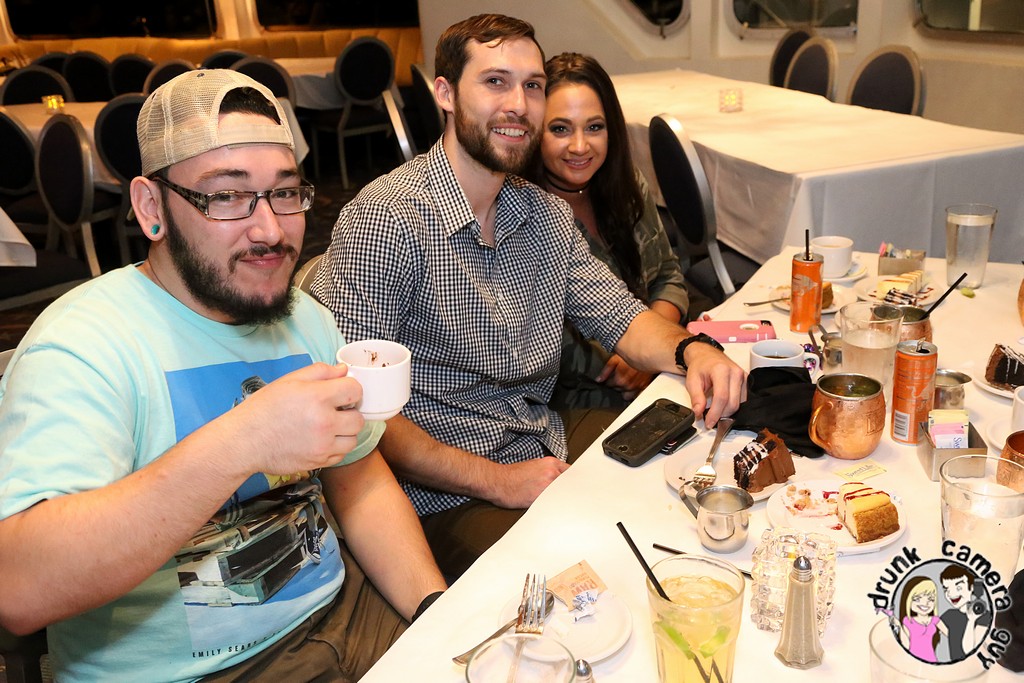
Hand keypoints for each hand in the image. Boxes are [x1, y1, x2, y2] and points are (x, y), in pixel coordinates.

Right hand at [220, 363, 367, 475]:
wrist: (244, 441)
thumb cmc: (264, 408)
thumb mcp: (289, 381)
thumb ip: (320, 372)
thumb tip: (344, 370)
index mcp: (318, 398)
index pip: (355, 390)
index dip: (351, 389)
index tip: (342, 392)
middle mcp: (325, 424)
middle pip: (359, 419)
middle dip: (350, 413)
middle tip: (335, 410)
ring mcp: (322, 447)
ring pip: (353, 440)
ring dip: (345, 432)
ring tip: (328, 426)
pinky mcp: (318, 463)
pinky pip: (340, 456)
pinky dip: (335, 448)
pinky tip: (320, 440)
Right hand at [486, 456, 568, 507]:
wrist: (498, 481)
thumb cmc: (513, 474)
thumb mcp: (534, 464)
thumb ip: (550, 470)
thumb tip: (560, 478)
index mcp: (551, 463)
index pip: (572, 472)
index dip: (575, 481)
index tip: (576, 488)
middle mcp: (551, 473)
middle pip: (571, 485)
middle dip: (572, 492)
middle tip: (575, 500)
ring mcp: (547, 486)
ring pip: (564, 495)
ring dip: (564, 501)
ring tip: (566, 507)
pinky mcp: (541, 499)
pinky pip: (554, 504)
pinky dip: (555, 508)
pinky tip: (555, 511)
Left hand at [596, 354, 653, 400]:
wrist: (646, 352)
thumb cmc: (631, 354)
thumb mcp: (614, 360)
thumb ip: (605, 371)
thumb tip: (598, 380)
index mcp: (620, 380)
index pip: (610, 385)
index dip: (610, 379)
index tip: (612, 375)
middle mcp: (629, 386)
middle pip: (618, 390)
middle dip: (618, 384)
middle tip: (620, 375)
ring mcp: (637, 388)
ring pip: (627, 396)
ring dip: (625, 390)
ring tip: (626, 381)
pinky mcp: (645, 386)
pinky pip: (637, 395)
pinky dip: (635, 392)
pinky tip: (634, 385)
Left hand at [682, 342, 745, 425]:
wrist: (707, 355)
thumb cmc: (700, 366)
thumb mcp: (692, 381)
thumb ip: (696, 398)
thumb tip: (698, 413)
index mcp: (721, 370)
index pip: (721, 397)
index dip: (715, 413)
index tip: (708, 423)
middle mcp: (735, 373)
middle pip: (732, 403)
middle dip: (721, 415)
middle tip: (709, 419)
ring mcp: (743, 377)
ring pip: (739, 404)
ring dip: (727, 412)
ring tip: (715, 411)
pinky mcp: (747, 381)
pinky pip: (743, 400)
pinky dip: (732, 406)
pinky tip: (723, 406)